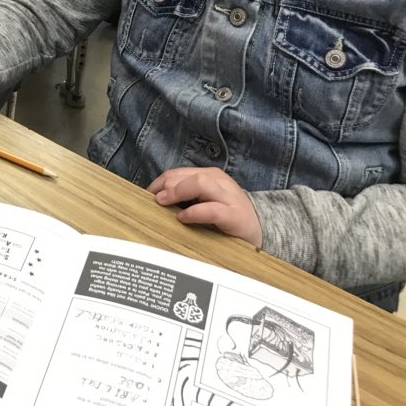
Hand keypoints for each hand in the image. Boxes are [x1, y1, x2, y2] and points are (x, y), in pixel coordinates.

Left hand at [147, 166, 262, 247]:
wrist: (260, 232)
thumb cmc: (226, 218)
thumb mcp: (203, 203)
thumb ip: (184, 199)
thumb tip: (156, 201)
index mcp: (209, 176)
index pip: (177, 173)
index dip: (159, 183)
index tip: (145, 196)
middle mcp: (218, 182)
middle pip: (186, 175)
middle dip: (165, 185)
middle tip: (152, 199)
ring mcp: (228, 197)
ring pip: (200, 183)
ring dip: (178, 191)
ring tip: (164, 203)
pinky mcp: (234, 216)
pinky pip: (212, 209)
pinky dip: (195, 212)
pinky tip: (183, 218)